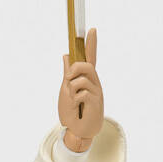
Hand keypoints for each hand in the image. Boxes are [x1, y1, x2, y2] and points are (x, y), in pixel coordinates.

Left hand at [57, 27, 102, 150]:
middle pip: (86, 64)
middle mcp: (94, 83)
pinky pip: (82, 92)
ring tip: (72, 100)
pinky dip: (75, 99)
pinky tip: (77, 108)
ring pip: (83, 77)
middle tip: (67, 80)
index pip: (90, 57)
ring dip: (71, 88)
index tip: (92, 29)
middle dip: (74, 69)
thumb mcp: (66, 91)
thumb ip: (68, 75)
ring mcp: (96, 92)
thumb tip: (66, 56)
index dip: (91, 44)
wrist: (76, 132)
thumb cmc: (72, 113)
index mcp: (86, 79)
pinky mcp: (96, 102)